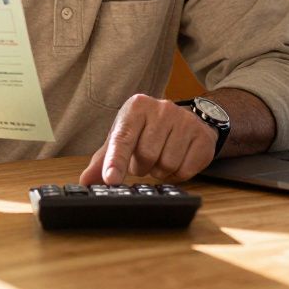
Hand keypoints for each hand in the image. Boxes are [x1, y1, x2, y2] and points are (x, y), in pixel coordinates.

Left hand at [79, 94, 216, 185]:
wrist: (187, 121)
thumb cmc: (148, 130)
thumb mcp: (124, 137)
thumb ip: (103, 160)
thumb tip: (85, 181)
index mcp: (137, 106)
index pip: (123, 138)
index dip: (115, 161)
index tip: (111, 179)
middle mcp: (162, 108)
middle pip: (146, 156)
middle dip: (142, 166)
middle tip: (145, 159)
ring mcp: (185, 121)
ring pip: (166, 164)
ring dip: (160, 171)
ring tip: (160, 158)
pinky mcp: (202, 136)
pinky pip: (185, 170)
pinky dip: (178, 174)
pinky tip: (177, 160)